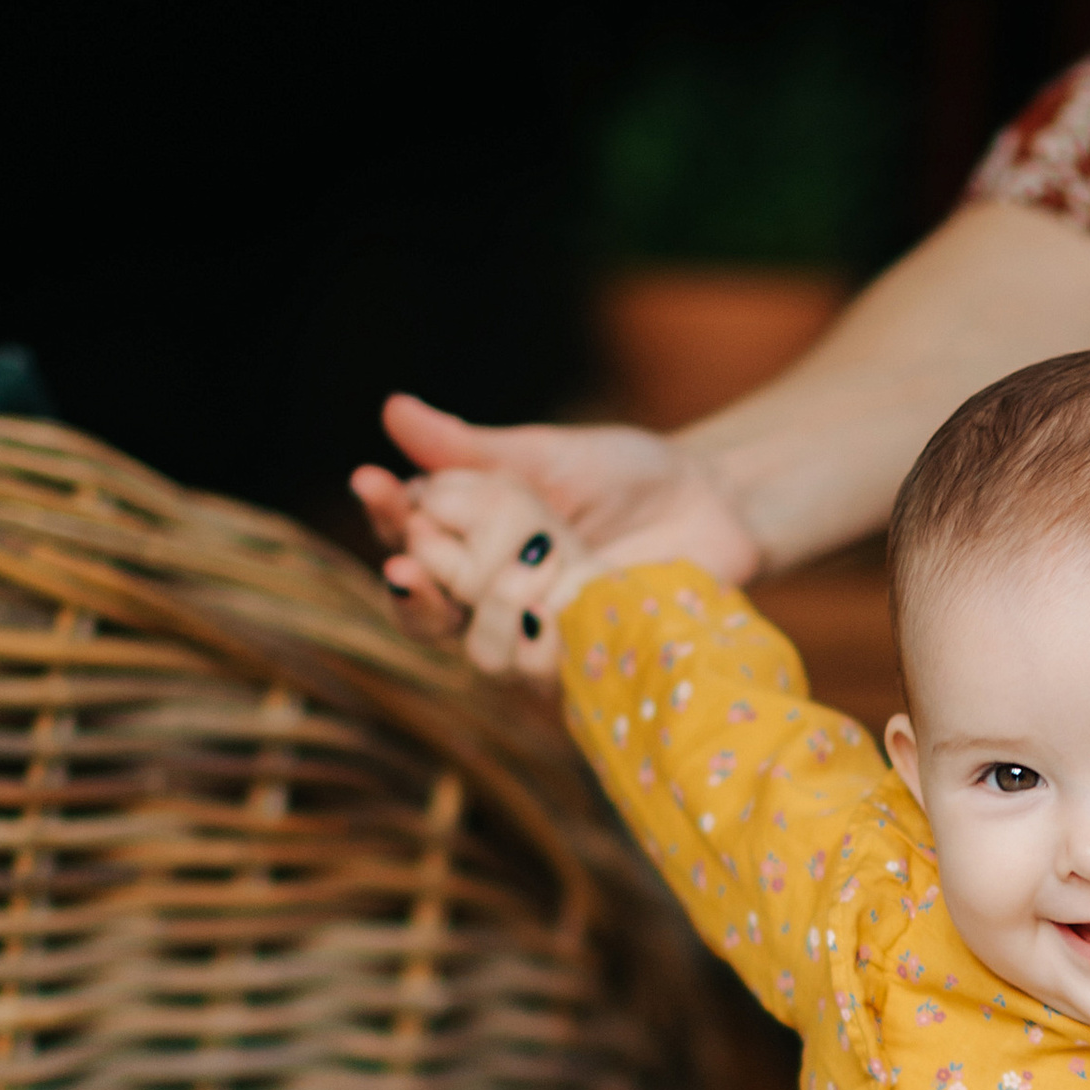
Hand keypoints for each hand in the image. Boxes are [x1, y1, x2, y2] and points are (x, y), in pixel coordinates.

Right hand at [354, 392, 759, 664]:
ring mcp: (537, 637)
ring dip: (491, 608)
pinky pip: (543, 678)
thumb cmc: (628, 475)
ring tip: (529, 564)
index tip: (373, 483)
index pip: (405, 536)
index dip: (384, 516)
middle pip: (422, 611)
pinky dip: (543, 645)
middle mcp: (492, 594)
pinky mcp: (582, 669)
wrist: (716, 506)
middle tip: (415, 557)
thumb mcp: (549, 452)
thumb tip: (393, 410)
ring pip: (478, 652)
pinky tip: (550, 613)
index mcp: (471, 537)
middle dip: (414, 586)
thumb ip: (472, 448)